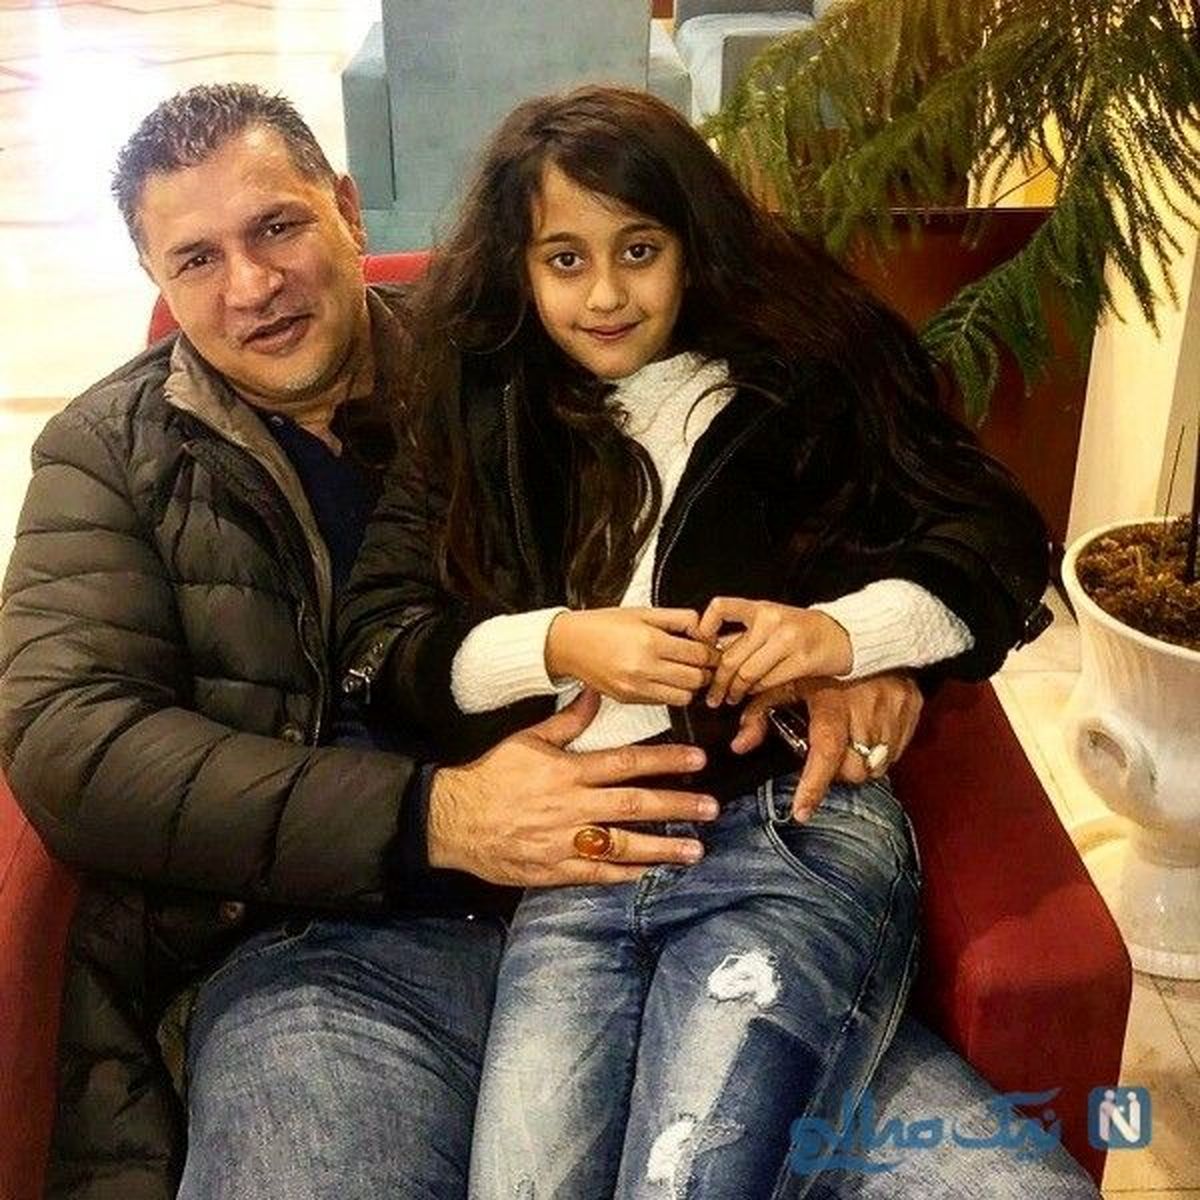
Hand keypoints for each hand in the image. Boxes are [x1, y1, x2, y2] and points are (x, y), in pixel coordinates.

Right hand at [426, 689, 719, 885]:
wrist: (453, 818)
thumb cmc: (491, 775)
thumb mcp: (527, 740)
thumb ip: (567, 721)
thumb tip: (594, 693)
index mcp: (568, 771)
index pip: (627, 763)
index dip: (665, 760)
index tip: (697, 760)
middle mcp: (572, 806)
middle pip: (635, 804)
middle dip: (677, 805)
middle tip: (711, 808)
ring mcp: (564, 841)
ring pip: (623, 844)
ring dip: (662, 847)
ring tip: (695, 850)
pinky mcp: (554, 869)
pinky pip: (596, 873)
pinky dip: (624, 874)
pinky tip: (650, 874)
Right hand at [545, 607, 718, 705]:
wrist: (568, 644)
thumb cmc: (603, 625)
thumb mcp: (643, 612)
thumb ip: (678, 618)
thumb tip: (704, 628)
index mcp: (650, 641)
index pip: (699, 655)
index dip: (712, 652)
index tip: (713, 649)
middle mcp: (644, 668)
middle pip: (696, 679)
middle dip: (705, 670)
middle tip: (704, 661)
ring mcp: (636, 688)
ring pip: (684, 697)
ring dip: (690, 685)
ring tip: (685, 670)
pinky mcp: (629, 700)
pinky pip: (664, 703)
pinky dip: (671, 692)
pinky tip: (666, 678)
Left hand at [697, 597, 852, 706]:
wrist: (840, 633)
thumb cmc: (800, 629)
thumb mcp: (768, 622)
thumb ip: (741, 636)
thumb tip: (709, 653)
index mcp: (759, 609)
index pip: (722, 608)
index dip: (705, 626)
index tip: (700, 644)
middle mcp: (771, 621)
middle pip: (731, 656)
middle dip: (718, 681)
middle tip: (713, 694)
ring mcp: (787, 640)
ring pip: (748, 674)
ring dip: (736, 690)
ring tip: (732, 696)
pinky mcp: (802, 660)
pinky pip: (769, 682)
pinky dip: (757, 691)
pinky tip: (754, 692)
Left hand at [732, 674, 922, 821]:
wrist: (872, 636)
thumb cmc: (823, 665)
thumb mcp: (788, 682)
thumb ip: (760, 713)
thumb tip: (739, 745)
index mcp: (832, 701)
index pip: (825, 750)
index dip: (813, 785)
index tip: (801, 812)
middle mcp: (865, 708)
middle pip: (854, 769)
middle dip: (839, 772)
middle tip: (830, 754)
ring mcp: (893, 711)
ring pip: (876, 766)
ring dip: (860, 764)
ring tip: (849, 742)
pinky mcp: (911, 712)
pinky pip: (895, 753)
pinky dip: (880, 753)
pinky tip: (868, 734)